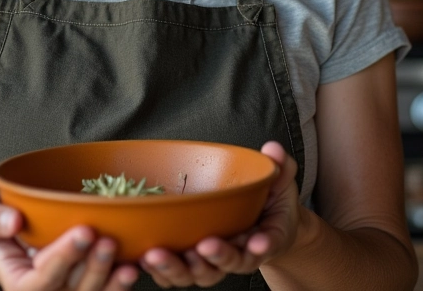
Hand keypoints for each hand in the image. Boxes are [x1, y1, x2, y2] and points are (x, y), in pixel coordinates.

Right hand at [0, 188, 138, 290]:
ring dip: (110, 283)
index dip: (63, 258)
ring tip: (129, 264)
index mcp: (16, 281)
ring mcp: (62, 290)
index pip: (40, 280)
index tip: (83, 231)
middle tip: (108, 241)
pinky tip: (134, 268)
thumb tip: (12, 221)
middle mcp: (42, 290)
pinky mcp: (79, 284)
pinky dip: (117, 285)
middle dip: (92, 269)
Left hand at [139, 142, 299, 287]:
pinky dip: (160, 272)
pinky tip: (142, 260)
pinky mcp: (193, 261)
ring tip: (156, 255)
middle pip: (224, 266)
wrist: (264, 224)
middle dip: (211, 259)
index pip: (262, 246)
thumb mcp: (281, 183)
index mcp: (264, 239)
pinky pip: (176, 274)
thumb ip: (280, 167)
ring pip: (195, 274)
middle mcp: (238, 256)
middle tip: (199, 247)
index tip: (256, 241)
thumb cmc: (271, 201)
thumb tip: (274, 149)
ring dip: (175, 268)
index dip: (260, 246)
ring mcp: (213, 262)